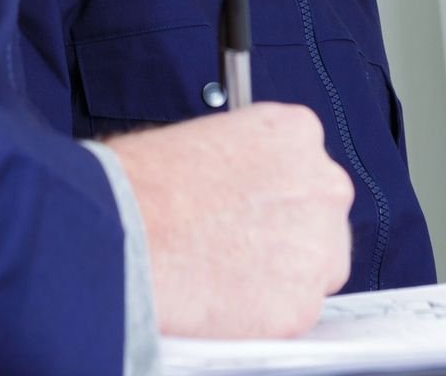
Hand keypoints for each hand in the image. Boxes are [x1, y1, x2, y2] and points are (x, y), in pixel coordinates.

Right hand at [107, 102, 352, 337]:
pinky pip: (293, 311)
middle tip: (239, 240)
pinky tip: (224, 297)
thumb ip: (239, 160)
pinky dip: (264, 312)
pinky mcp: (302, 305)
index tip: (252, 203)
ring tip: (225, 270)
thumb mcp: (201, 139)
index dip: (272, 188)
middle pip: (319, 214)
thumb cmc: (142, 186)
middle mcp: (322, 185)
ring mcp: (319, 248)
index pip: (305, 163)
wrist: (122, 234)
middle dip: (284, 230)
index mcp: (295, 133)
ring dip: (279, 272)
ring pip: (314, 267)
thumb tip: (238, 182)